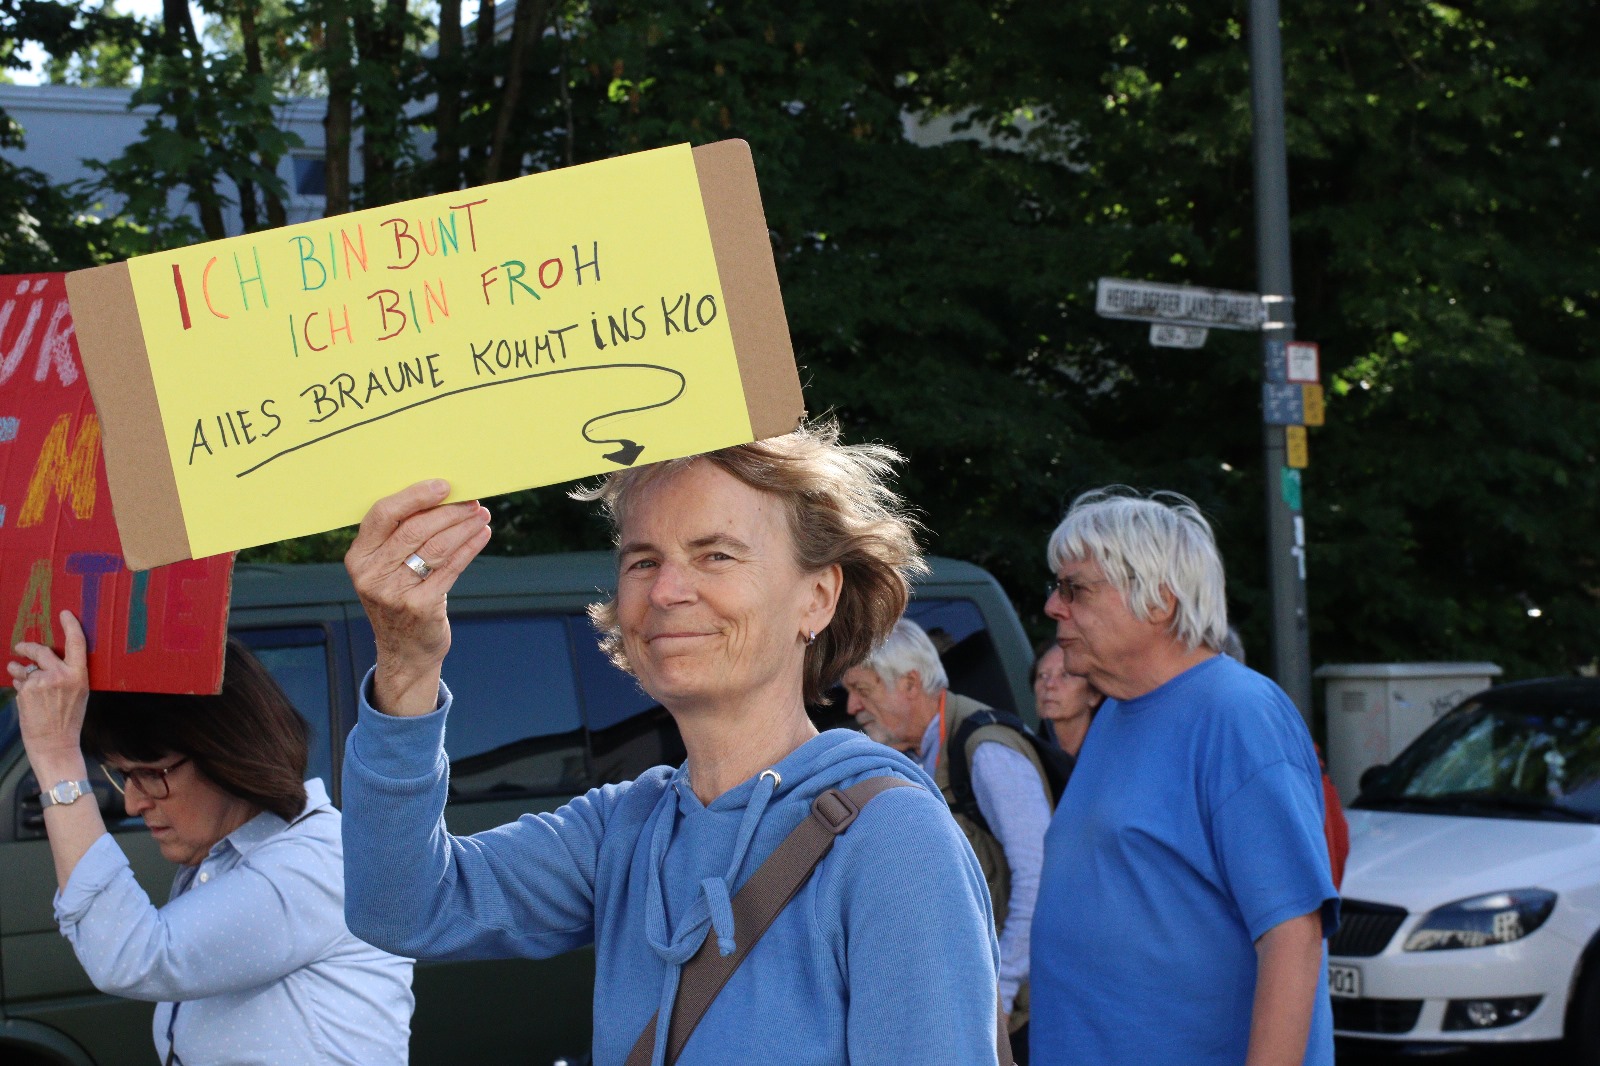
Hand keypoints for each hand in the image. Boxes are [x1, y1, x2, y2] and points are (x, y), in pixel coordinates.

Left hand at [10, 611, 90, 770]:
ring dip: (18, 668)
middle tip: (19, 647)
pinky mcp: (25, 691)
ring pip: (26, 668)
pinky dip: (19, 686)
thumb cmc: (68, 720)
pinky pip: (20, 682)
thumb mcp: (77, 694)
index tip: (65, 613)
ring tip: (14, 668)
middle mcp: (60, 675)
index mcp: (79, 675)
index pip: (77, 643)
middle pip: (41, 650)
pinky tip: (23, 696)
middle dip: (27, 647)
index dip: (71, 625)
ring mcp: (41, 682)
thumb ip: (66, 676)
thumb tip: (46, 661)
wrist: (54, 743)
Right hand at [345, 479, 490, 713]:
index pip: (383, 514)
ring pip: (436, 547)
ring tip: (481, 515)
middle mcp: (371, 575)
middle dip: (449, 511)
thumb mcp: (385, 570)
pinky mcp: (420, 607)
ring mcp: (394, 593)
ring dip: (464, 527)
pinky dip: (470, 548)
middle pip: (414, 529)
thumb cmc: (399, 599)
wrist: (405, 652)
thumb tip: (441, 496)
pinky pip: (451, 568)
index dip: (415, 495)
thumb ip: (399, 538)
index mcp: (358, 557)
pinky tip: (481, 535)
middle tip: (472, 501)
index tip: (444, 485)